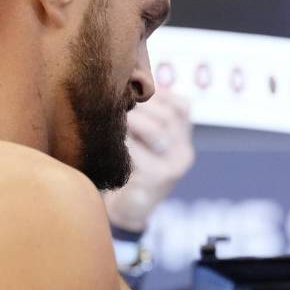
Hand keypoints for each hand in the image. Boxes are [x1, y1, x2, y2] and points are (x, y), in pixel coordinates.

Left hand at [103, 89, 193, 231]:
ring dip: (129, 120)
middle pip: (167, 116)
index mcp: (183, 140)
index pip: (182, 106)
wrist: (127, 209)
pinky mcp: (156, 180)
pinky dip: (121, 142)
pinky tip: (106, 139)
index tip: (133, 88)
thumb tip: (128, 80)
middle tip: (114, 98)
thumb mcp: (142, 141)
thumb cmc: (130, 168)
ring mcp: (172, 168)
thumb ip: (143, 116)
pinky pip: (137, 152)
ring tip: (110, 116)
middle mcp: (183, 153)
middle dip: (140, 105)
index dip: (159, 94)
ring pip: (155, 131)